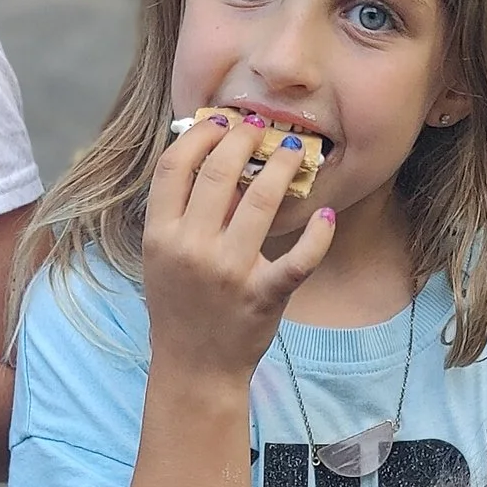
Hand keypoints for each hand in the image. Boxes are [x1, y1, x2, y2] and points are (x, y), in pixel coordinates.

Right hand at [140, 116, 337, 390]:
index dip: (198, 134)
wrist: (194, 366)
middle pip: (218, 173)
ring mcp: (229, 272)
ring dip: (283, 167)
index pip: (174, 167)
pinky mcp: (263, 295)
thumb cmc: (179, 305)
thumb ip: (180, 212)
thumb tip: (213, 156)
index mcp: (160, 235)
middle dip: (244, 137)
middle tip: (261, 125)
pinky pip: (299, 258)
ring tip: (296, 151)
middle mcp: (192, 249)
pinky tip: (325, 213)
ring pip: (261, 200)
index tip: (219, 120)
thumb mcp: (163, 257)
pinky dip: (317, 235)